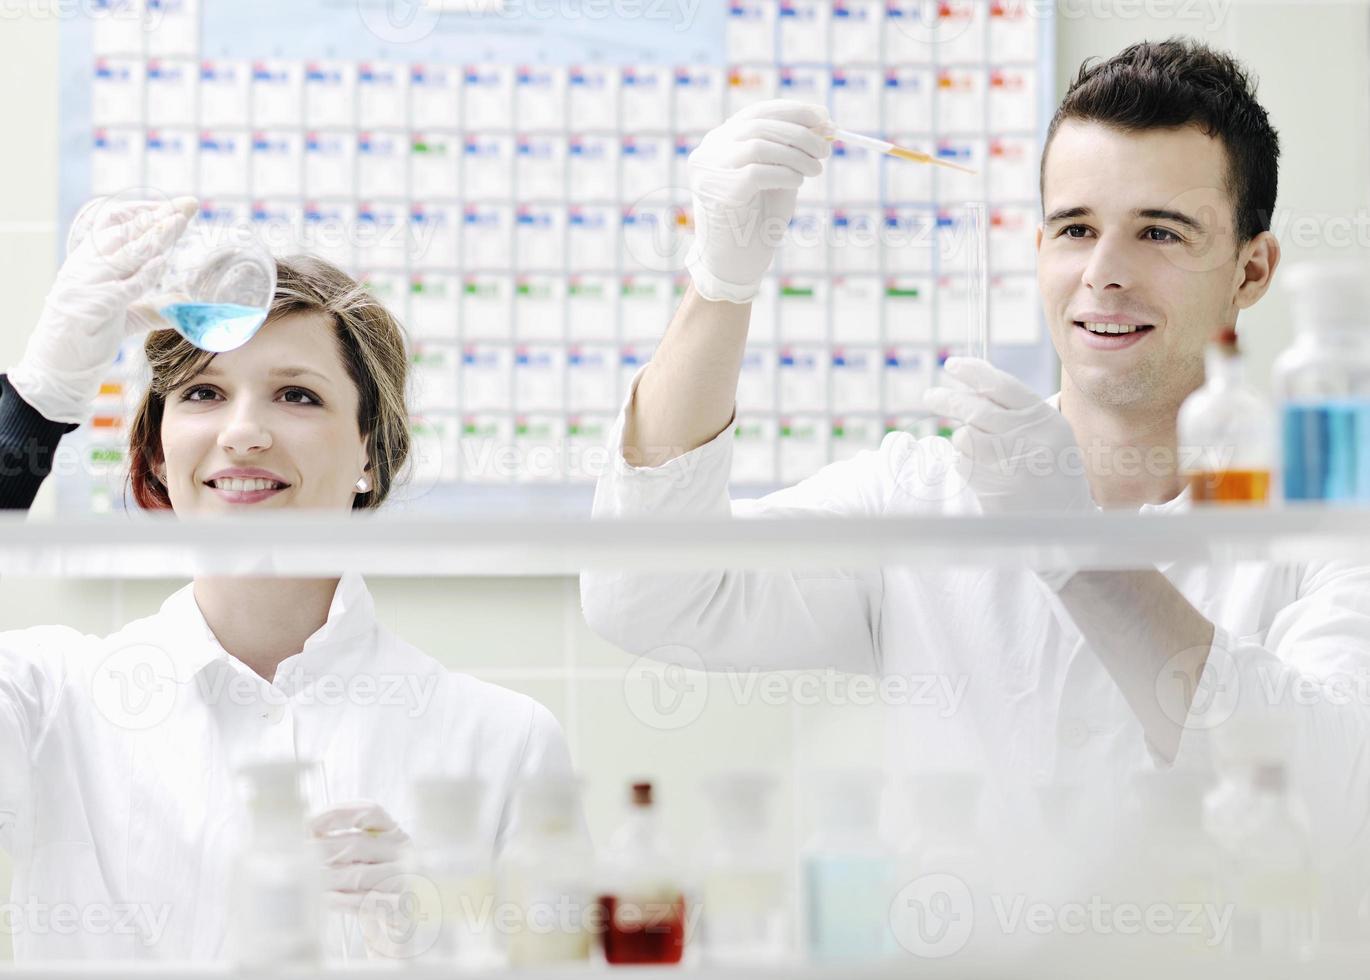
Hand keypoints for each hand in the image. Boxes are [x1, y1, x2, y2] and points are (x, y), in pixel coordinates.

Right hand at [8, 196, 197, 424]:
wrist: (57, 369)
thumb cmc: (87, 340)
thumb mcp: (124, 317)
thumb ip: (152, 307)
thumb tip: (185, 302)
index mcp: (87, 262)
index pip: (114, 224)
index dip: (144, 212)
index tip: (173, 208)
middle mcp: (84, 267)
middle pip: (123, 230)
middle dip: (158, 215)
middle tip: (187, 203)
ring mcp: (86, 285)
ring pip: (123, 252)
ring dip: (154, 235)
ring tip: (178, 221)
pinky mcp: (93, 306)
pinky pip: (123, 285)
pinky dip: (143, 273)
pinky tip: (162, 262)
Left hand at [308, 800, 415, 956]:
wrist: (403, 927)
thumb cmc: (377, 890)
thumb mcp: (367, 861)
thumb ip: (346, 844)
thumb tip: (308, 837)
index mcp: (396, 834)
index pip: (369, 812)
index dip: (338, 814)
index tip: (309, 824)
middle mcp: (406, 852)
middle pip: (356, 844)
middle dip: (321, 853)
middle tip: (298, 860)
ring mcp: (408, 878)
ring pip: (357, 875)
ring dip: (326, 880)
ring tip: (307, 884)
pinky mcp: (404, 906)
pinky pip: (366, 902)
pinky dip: (341, 901)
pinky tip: (326, 900)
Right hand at [685, 99, 829, 303]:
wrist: (735, 264)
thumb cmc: (757, 221)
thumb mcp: (779, 177)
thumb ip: (793, 151)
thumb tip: (824, 123)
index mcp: (720, 142)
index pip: (757, 113)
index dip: (793, 111)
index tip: (824, 116)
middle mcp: (709, 151)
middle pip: (759, 125)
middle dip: (800, 133)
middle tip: (826, 148)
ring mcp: (709, 171)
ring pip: (759, 146)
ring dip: (796, 155)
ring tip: (816, 169)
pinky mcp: (718, 193)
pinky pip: (758, 172)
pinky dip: (785, 174)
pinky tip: (798, 182)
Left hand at [923, 358, 1096, 587]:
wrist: (1066, 519)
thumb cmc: (1052, 469)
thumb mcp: (1048, 432)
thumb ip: (1016, 410)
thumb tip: (969, 388)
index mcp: (1045, 419)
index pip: (1002, 385)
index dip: (973, 371)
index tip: (951, 365)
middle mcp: (1029, 439)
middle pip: (976, 408)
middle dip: (947, 399)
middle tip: (930, 396)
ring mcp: (1011, 465)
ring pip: (965, 437)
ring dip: (962, 439)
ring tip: (978, 450)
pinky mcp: (995, 489)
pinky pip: (964, 464)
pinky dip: (965, 464)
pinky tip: (984, 472)